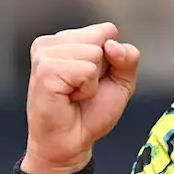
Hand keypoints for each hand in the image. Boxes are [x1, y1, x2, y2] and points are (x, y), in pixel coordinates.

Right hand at [23, 23, 139, 173]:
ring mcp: (46, 54)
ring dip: (92, 82)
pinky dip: (86, 88)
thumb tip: (112, 45)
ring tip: (74, 94)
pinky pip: (85, 70)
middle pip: (101, 39)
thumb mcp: (121, 81)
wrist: (71, 143)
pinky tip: (69, 97)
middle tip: (81, 89)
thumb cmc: (90, 113)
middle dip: (101, 69)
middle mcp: (53, 43)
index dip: (111, 59)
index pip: (106, 30)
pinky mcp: (45, 70)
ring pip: (94, 53)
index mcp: (67, 40)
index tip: (92, 79)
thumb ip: (128, 57)